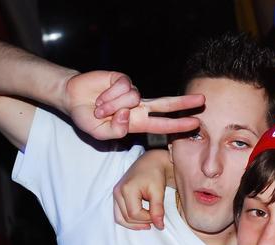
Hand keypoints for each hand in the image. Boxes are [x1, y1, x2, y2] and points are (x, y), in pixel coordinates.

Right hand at [63, 71, 203, 138]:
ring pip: (134, 98)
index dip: (179, 124)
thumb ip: (115, 131)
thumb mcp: (99, 134)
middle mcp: (138, 107)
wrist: (72, 98)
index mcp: (137, 122)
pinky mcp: (122, 79)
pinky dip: (110, 95)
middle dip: (184, 103)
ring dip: (114, 105)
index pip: (163, 124)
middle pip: (166, 103)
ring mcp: (132, 92)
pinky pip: (124, 87)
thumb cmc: (88, 118)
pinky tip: (100, 97)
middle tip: (203, 100)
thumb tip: (128, 115)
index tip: (195, 123)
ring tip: (100, 109)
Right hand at [113, 149, 172, 229]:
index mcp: (126, 189)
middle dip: (142, 222)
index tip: (158, 215)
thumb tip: (159, 226)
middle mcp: (117, 192)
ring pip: (120, 218)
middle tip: (155, 219)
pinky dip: (129, 219)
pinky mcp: (117, 196)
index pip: (134, 214)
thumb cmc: (155, 174)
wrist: (152, 162)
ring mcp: (115, 194)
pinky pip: (119, 213)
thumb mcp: (158, 192)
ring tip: (148, 223)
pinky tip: (141, 219)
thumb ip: (157, 210)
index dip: (147, 218)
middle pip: (126, 218)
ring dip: (134, 224)